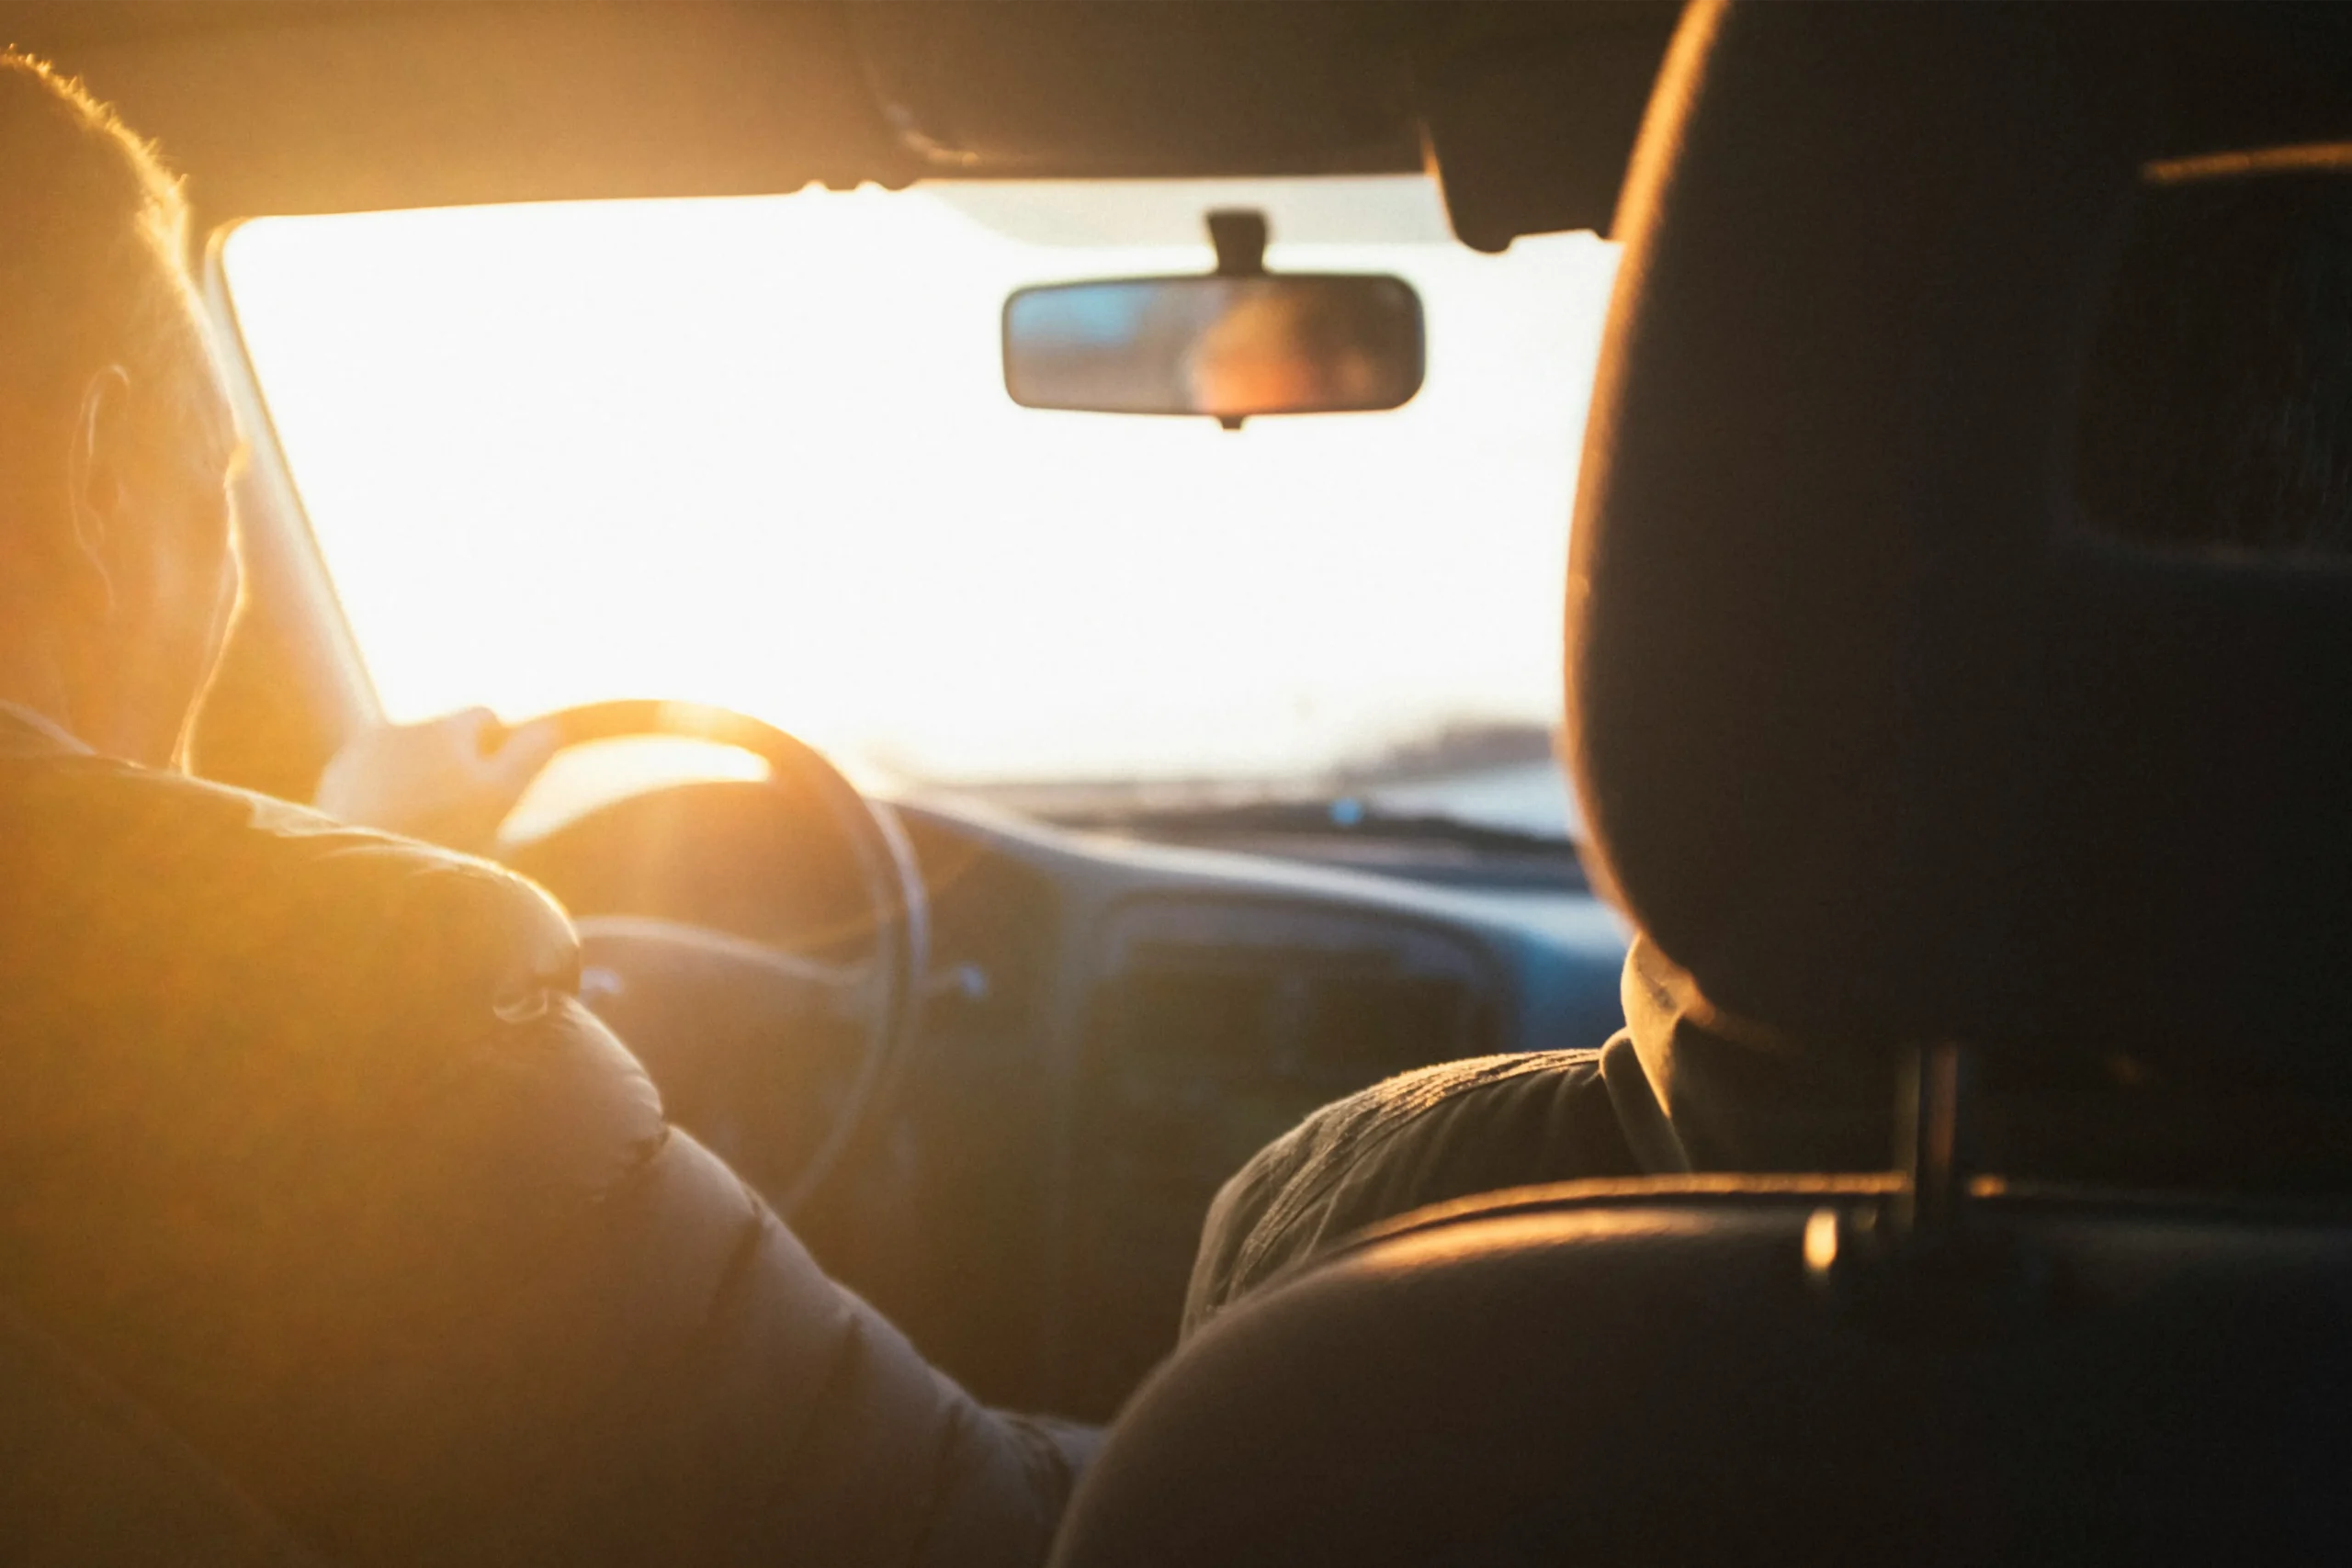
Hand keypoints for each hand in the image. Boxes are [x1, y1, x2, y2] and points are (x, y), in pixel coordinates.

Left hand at [312, 708, 561, 853]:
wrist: (362, 870)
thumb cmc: (439, 836)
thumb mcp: (499, 797)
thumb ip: (528, 755)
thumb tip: (552, 726)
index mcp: (445, 729)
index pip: (483, 715)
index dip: (495, 748)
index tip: (493, 783)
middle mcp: (400, 728)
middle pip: (442, 735)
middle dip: (452, 763)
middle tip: (459, 814)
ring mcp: (361, 751)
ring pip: (405, 754)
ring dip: (417, 777)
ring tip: (421, 826)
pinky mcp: (335, 778)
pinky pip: (370, 774)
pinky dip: (382, 793)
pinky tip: (388, 827)